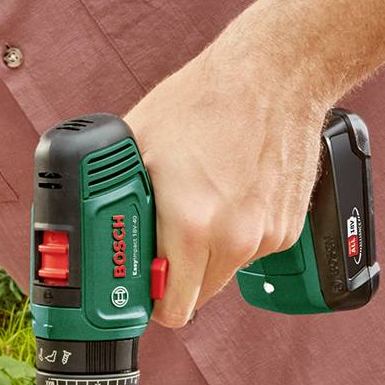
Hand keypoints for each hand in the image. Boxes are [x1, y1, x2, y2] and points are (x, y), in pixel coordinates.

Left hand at [122, 40, 329, 327]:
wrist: (274, 77)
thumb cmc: (206, 101)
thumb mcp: (139, 143)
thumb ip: (119, 195)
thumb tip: (96, 226)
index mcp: (192, 224)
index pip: (171, 307)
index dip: (149, 299)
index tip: (141, 285)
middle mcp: (234, 238)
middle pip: (197, 295)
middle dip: (176, 274)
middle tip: (164, 238)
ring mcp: (266, 236)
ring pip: (224, 271)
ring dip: (208, 252)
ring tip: (202, 200)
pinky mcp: (288, 228)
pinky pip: (250, 250)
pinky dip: (238, 233)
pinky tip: (232, 192)